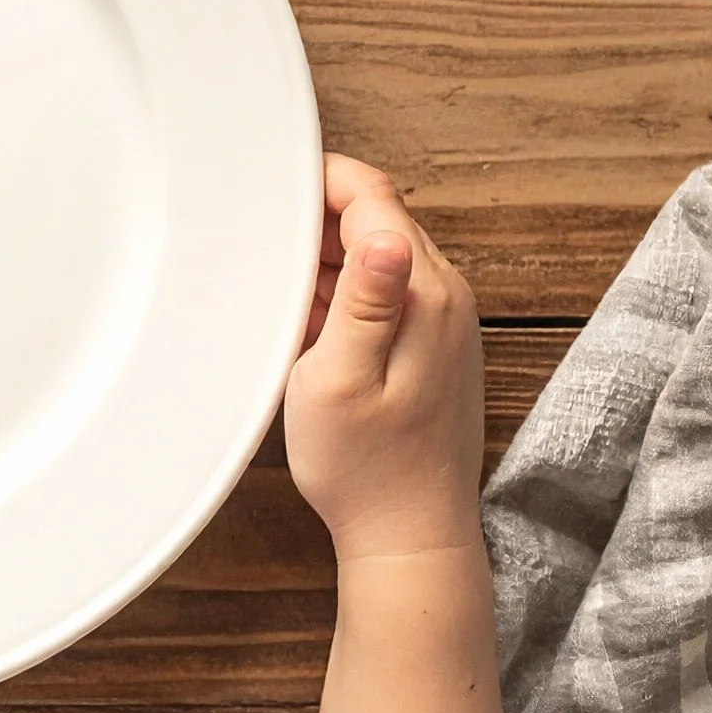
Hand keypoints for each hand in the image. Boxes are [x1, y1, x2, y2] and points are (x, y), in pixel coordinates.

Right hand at [285, 155, 482, 558]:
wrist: (410, 534)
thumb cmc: (366, 467)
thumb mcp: (339, 380)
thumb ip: (363, 302)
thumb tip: (382, 233)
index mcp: (424, 294)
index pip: (374, 196)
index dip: (320, 178)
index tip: (273, 181)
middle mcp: (446, 298)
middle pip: (379, 218)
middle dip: (318, 219)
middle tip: (265, 245)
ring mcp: (445, 323)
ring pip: (381, 255)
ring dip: (329, 260)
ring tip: (282, 293)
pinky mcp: (435, 346)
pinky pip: (386, 292)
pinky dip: (344, 294)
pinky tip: (311, 327)